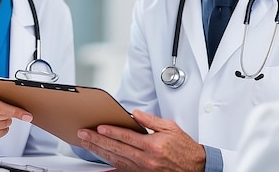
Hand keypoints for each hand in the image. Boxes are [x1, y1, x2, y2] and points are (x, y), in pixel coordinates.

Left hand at [77, 109, 205, 171]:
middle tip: (84, 134)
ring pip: (115, 160)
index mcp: (152, 145)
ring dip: (99, 152)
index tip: (99, 127)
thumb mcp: (170, 127)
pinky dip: (110, 170)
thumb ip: (151, 121)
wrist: (194, 167)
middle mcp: (146, 159)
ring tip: (87, 144)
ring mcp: (142, 169)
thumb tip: (136, 114)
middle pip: (116, 148)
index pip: (126, 137)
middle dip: (98, 140)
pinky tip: (100, 167)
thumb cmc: (184, 148)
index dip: (111, 131)